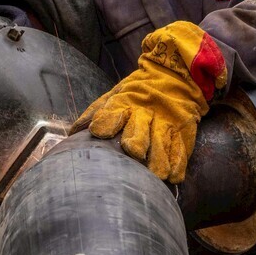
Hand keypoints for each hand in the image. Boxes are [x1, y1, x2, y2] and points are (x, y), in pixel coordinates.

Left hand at [73, 21, 226, 183]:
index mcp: (126, 103)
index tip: (100, 131)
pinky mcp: (182, 131)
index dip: (108, 121)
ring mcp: (165, 123)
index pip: (115, 112)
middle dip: (137, 139)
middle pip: (140, 127)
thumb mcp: (114, 96)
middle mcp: (146, 114)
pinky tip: (174, 177)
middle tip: (133, 151)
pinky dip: (178, 163)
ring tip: (158, 174)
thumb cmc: (136, 92)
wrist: (174, 77)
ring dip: (160, 158)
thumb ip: (94, 113)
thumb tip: (73, 134)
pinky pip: (181, 148)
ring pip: (162, 141)